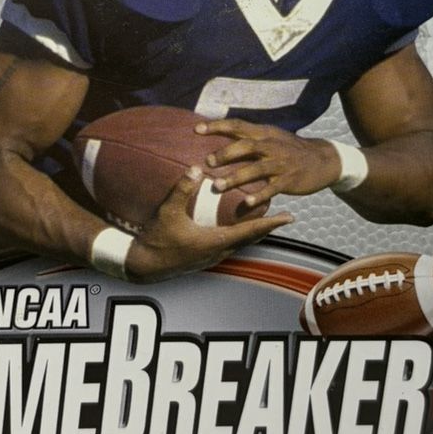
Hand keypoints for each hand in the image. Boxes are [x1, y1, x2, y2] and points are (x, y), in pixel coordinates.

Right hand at [126, 167, 290, 282]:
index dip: (271, 223)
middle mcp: (219, 252)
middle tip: (284, 215)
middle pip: (251, 238)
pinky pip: (231, 245)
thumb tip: (196, 168)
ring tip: (266, 219)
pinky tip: (238, 228)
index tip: (288, 216)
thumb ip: (182, 189)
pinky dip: (241, 235)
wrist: (143, 265)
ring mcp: (212, 257)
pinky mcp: (205, 258)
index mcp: (215, 242)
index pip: (250, 231)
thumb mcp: (167, 211)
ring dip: (255, 231)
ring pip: (242, 243)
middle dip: (268, 226)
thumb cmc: (156, 239)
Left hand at [196, 118, 343, 210]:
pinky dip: (259, 196)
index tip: (196, 129)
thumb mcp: (271, 137)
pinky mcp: (289, 180)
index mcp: (264, 133)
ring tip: (217, 186)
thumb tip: (222, 135)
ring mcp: (281, 163)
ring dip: (235, 177)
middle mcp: (271, 146)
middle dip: (225, 153)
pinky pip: (272, 188)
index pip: (238, 125)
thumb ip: (249, 137)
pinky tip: (246, 204)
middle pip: (246, 146)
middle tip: (206, 162)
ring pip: (256, 169)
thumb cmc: (290, 149)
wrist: (323, 160)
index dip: (217, 126)